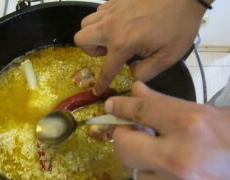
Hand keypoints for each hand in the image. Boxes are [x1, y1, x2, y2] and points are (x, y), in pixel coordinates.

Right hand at [75, 0, 206, 94]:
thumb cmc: (179, 25)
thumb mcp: (167, 57)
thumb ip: (145, 72)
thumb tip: (131, 74)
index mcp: (122, 43)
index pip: (106, 69)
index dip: (101, 83)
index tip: (97, 90)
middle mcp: (110, 26)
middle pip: (81, 39)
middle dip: (90, 50)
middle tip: (107, 52)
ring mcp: (111, 10)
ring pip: (86, 23)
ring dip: (94, 34)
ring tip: (112, 37)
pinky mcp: (115, 0)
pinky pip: (98, 12)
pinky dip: (103, 21)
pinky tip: (119, 24)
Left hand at [104, 82, 229, 179]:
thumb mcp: (207, 112)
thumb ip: (166, 102)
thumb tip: (136, 91)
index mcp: (190, 125)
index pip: (141, 111)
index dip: (122, 106)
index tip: (112, 105)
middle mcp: (179, 158)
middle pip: (124, 146)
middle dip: (122, 135)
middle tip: (131, 128)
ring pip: (135, 170)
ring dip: (138, 156)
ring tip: (154, 147)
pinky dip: (153, 173)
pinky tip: (168, 165)